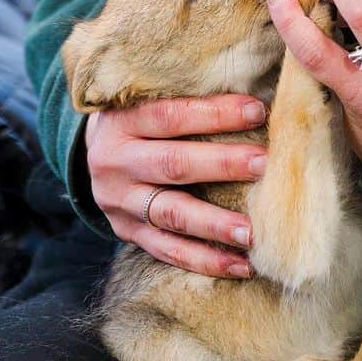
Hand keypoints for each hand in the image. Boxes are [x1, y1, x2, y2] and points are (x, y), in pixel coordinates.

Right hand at [84, 95, 267, 277]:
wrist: (96, 152)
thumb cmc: (142, 118)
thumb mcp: (149, 97)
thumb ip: (189, 95)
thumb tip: (254, 97)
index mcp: (122, 121)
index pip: (170, 115)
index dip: (214, 114)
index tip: (257, 112)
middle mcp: (115, 162)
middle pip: (173, 164)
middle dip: (223, 165)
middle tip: (265, 165)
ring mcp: (120, 202)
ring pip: (171, 214)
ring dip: (215, 224)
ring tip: (252, 232)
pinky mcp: (128, 232)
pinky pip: (168, 250)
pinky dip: (205, 260)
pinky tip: (241, 266)